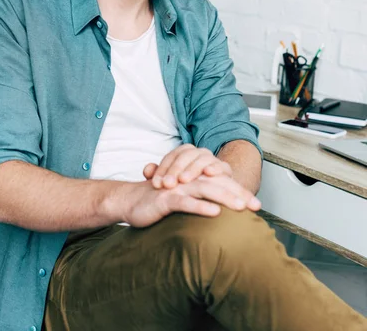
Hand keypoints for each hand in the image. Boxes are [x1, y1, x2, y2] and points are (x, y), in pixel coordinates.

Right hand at [121, 174, 260, 227]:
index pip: (222, 181)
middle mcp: (189, 178)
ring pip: (205, 188)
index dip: (240, 191)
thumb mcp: (184, 199)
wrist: (131, 200)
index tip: (257, 206)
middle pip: (217, 182)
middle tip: (255, 206)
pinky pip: (185, 201)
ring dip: (225, 197)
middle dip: (238, 193)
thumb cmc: (162, 201)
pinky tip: (214, 212)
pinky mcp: (166, 197)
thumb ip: (203, 199)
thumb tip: (227, 211)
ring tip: (241, 207)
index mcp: (195, 177)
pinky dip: (200, 207)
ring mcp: (177, 186)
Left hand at [143, 144, 232, 189]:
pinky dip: (216, 168)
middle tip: (167, 184)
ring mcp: (212, 160)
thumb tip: (147, 170)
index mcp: (184, 153)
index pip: (172, 156)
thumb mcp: (170, 184)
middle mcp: (198, 154)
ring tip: (183, 180)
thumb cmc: (185, 190)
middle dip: (175, 170)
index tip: (156, 184)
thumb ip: (157, 175)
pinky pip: (222, 166)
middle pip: (186, 155)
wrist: (210, 197)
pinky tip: (209, 173)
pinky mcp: (225, 170)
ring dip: (192, 169)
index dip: (163, 169)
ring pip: (202, 159)